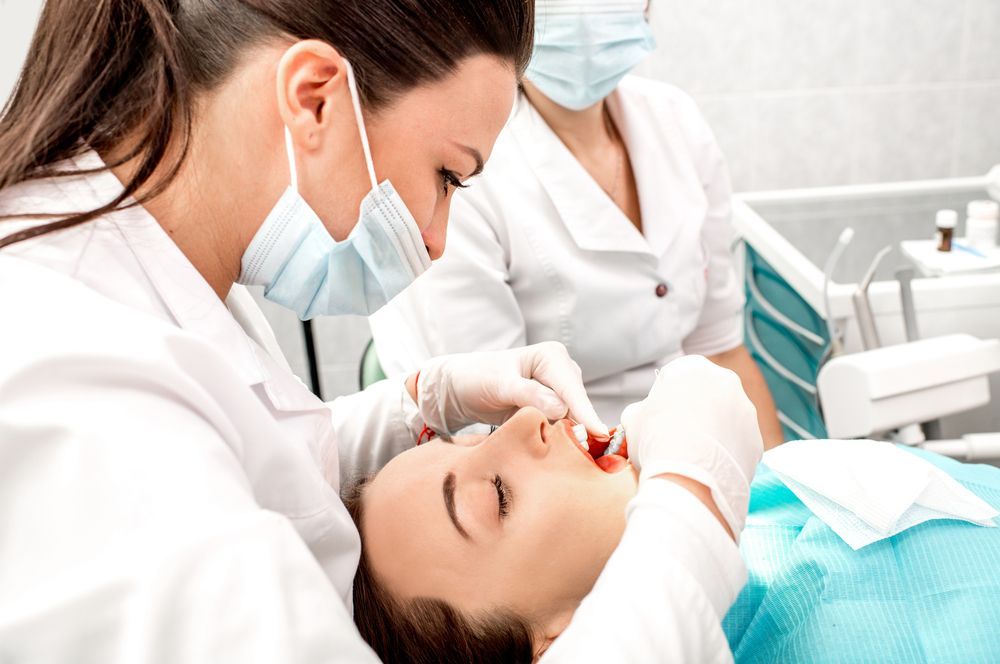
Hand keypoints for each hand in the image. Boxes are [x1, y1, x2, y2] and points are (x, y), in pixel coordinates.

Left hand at [415, 342, 608, 437]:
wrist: (459, 388)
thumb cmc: (476, 378)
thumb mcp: (499, 383)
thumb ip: (529, 394)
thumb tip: (560, 408)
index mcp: (551, 357)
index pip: (572, 388)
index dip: (585, 412)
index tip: (599, 433)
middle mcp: (560, 373)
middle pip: (577, 405)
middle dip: (577, 427)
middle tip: (575, 453)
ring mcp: (557, 393)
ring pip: (571, 419)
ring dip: (565, 435)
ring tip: (553, 452)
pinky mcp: (550, 411)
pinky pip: (560, 427)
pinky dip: (555, 438)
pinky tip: (547, 450)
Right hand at [620, 355, 762, 538]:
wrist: (687, 480)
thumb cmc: (655, 443)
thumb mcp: (633, 417)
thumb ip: (643, 409)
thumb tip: (645, 415)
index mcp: (693, 367)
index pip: (677, 377)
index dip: (665, 397)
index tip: (659, 417)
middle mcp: (726, 382)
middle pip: (706, 395)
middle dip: (694, 411)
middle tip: (676, 436)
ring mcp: (746, 411)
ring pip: (725, 419)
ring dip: (711, 432)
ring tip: (692, 457)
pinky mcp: (756, 439)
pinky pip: (737, 443)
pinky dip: (724, 454)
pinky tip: (708, 468)